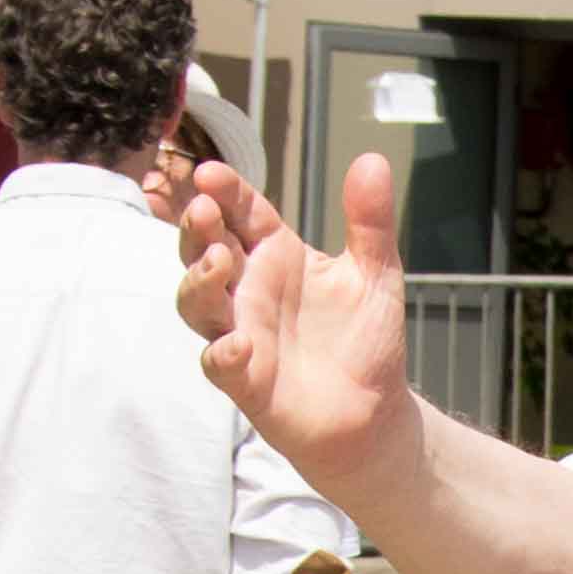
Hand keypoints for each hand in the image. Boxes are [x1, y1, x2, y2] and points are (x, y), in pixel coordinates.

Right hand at [182, 153, 419, 497]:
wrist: (376, 413)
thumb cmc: (365, 340)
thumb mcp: (375, 273)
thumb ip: (370, 221)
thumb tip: (373, 160)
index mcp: (275, 254)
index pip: (241, 211)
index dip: (225, 191)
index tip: (211, 173)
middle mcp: (248, 290)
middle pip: (204, 248)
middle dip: (196, 228)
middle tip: (203, 209)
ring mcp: (241, 332)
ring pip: (197, 302)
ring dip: (200, 280)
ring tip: (219, 261)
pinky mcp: (246, 381)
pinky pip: (219, 364)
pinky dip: (223, 352)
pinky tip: (239, 343)